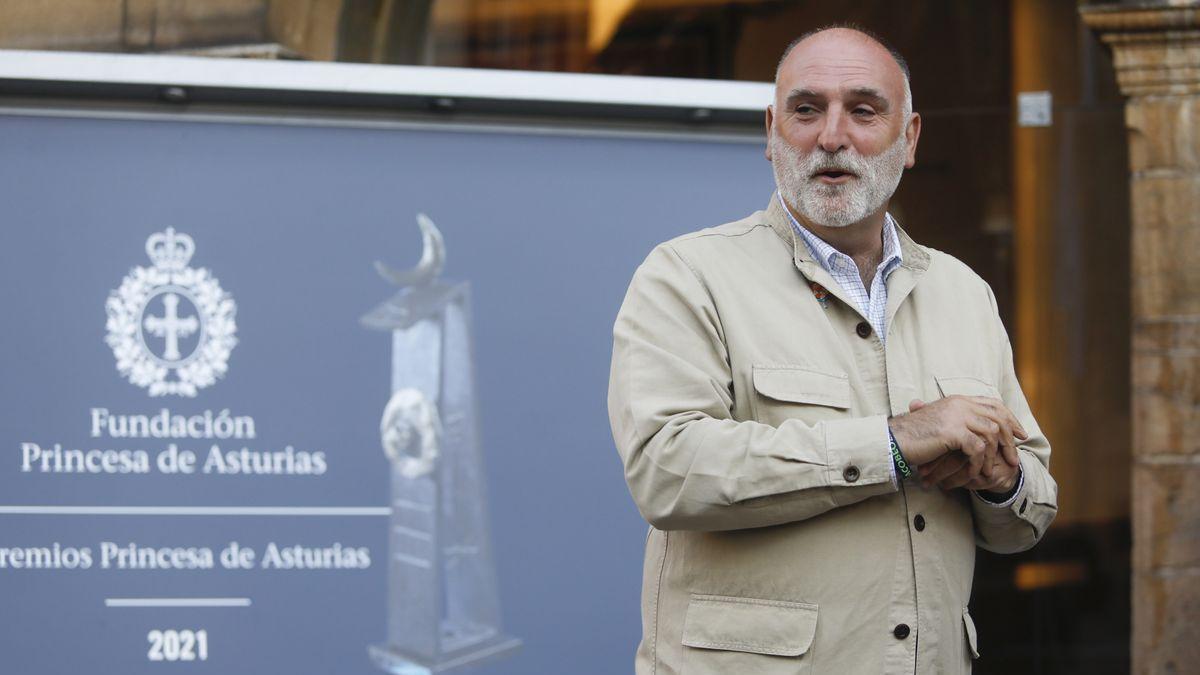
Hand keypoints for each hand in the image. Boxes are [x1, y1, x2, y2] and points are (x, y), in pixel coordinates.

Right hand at [888, 396, 1026, 484]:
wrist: (893, 440)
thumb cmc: (913, 435)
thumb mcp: (939, 423)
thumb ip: (959, 422)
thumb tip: (980, 432)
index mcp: (958, 400)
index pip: (994, 404)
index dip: (1011, 419)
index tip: (1020, 435)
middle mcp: (960, 404)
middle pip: (998, 418)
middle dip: (1010, 439)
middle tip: (1014, 458)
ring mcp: (956, 416)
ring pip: (991, 434)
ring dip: (994, 455)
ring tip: (991, 471)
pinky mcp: (952, 431)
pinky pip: (977, 449)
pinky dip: (979, 464)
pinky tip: (975, 474)